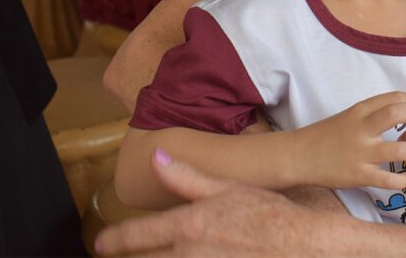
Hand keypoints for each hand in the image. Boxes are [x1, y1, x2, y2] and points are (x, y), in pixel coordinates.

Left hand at [95, 152, 350, 256]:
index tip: (102, 244)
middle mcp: (188, 255)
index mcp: (188, 226)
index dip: (115, 240)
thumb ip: (188, 177)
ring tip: (152, 257)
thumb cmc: (271, 215)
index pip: (138, 236)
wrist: (304, 246)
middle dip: (131, 256)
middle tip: (116, 254)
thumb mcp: (229, 189)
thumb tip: (156, 157)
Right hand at [289, 91, 405, 190]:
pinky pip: (387, 179)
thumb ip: (374, 113)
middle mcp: (361, 128)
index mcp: (360, 110)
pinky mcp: (358, 175)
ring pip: (399, 150)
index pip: (395, 97)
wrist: (299, 156)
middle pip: (397, 113)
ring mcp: (360, 153)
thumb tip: (404, 110)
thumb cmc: (328, 135)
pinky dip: (401, 180)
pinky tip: (405, 178)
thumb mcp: (350, 116)